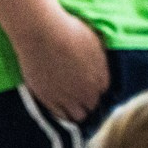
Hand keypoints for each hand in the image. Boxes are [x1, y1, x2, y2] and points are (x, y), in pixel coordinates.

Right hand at [14, 7, 109, 123]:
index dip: (95, 88)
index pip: (104, 92)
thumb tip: (102, 63)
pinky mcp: (47, 98)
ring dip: (76, 110)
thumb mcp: (96, 43)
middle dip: (87, 100)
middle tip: (78, 93)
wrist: (43, 34)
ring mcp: (67, 97)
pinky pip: (59, 115)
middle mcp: (87, 91)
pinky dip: (61, 113)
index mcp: (102, 78)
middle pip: (92, 105)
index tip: (89, 84)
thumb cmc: (70, 31)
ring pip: (78, 116)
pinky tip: (60, 106)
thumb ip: (101, 60)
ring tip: (70, 103)